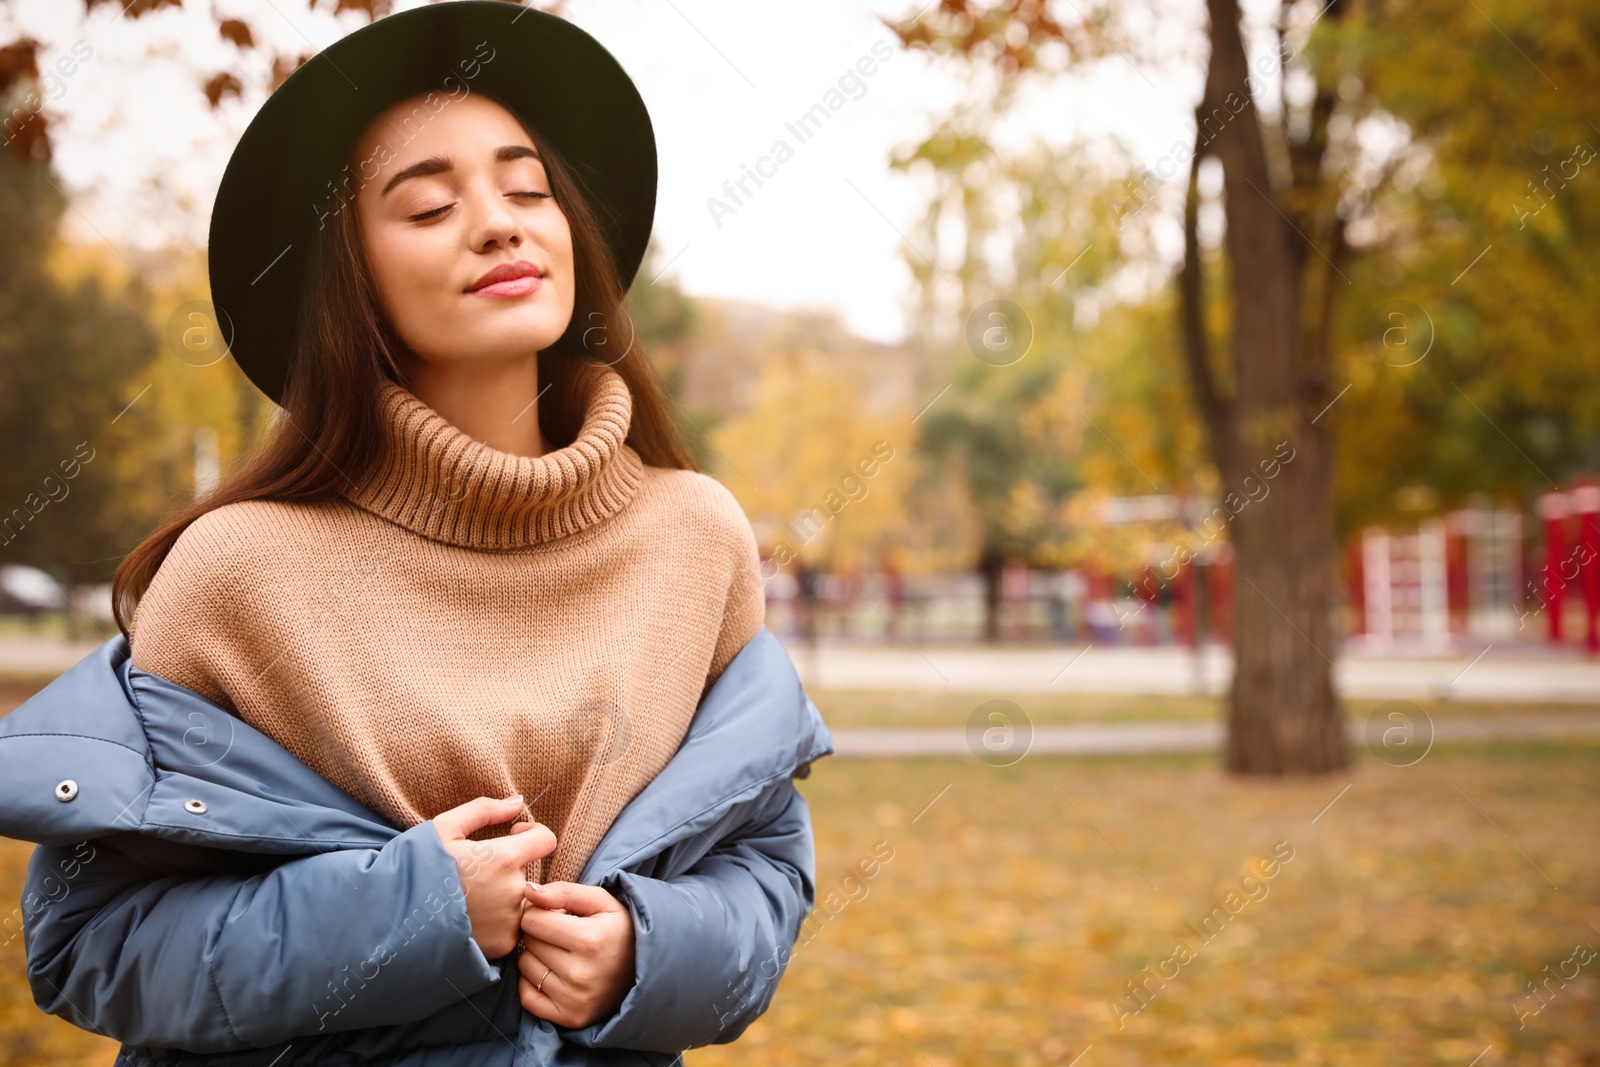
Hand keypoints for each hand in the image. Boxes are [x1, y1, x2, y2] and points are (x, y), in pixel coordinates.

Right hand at [430, 795, 556, 959]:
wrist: (393, 923)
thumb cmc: (417, 870)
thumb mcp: (443, 829)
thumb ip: (485, 810)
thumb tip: (518, 802)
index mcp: (503, 859)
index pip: (546, 840)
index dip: (531, 835)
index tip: (512, 837)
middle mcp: (514, 892)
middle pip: (531, 870)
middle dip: (512, 867)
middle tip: (478, 872)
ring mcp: (511, 921)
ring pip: (523, 898)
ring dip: (506, 894)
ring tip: (472, 897)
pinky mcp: (504, 944)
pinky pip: (513, 923)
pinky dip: (499, 919)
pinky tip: (472, 917)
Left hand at [517, 880, 636, 1028]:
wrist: (646, 969)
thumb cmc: (619, 930)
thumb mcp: (601, 902)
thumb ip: (564, 892)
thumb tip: (528, 891)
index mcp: (590, 940)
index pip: (533, 920)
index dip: (539, 912)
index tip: (554, 913)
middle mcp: (581, 974)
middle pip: (529, 943)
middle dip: (539, 933)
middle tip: (561, 934)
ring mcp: (575, 1000)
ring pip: (525, 968)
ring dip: (536, 956)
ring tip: (561, 953)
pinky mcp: (570, 1018)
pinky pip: (527, 997)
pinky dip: (533, 983)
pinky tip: (554, 974)